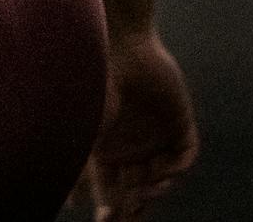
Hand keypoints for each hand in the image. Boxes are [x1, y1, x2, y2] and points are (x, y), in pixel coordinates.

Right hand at [81, 29, 197, 220]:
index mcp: (107, 148)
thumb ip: (77, 168)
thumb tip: (67, 202)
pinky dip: (176, 169)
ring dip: (154, 190)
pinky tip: (160, 173)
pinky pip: (185, 156)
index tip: (104, 220)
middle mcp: (132, 144)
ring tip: (144, 191)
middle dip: (132, 207)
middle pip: (138, 188)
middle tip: (126, 217)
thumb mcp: (83, 133)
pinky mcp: (179, 120)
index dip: (110, 207)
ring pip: (161, 177)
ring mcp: (157, 134)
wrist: (118, 48)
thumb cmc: (94, 88)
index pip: (111, 188)